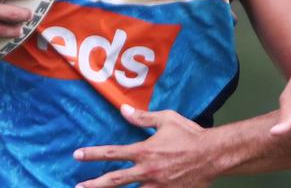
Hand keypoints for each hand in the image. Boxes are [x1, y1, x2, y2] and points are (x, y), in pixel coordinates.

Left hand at [73, 105, 213, 187]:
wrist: (213, 155)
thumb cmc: (190, 134)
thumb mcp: (166, 119)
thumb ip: (142, 117)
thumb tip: (123, 110)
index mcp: (145, 151)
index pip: (113, 153)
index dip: (93, 154)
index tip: (77, 154)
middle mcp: (147, 171)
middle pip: (114, 180)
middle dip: (94, 184)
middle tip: (78, 186)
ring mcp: (157, 186)